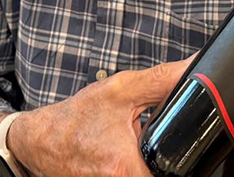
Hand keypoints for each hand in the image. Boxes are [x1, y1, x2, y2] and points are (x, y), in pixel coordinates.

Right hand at [10, 57, 192, 175]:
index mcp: (126, 169)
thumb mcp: (120, 90)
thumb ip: (162, 80)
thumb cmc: (75, 118)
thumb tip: (195, 67)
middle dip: (164, 158)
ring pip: (149, 175)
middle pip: (162, 173)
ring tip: (134, 146)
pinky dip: (134, 167)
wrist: (39, 139)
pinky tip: (125, 155)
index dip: (182, 158)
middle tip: (147, 138)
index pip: (173, 173)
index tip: (179, 143)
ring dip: (148, 162)